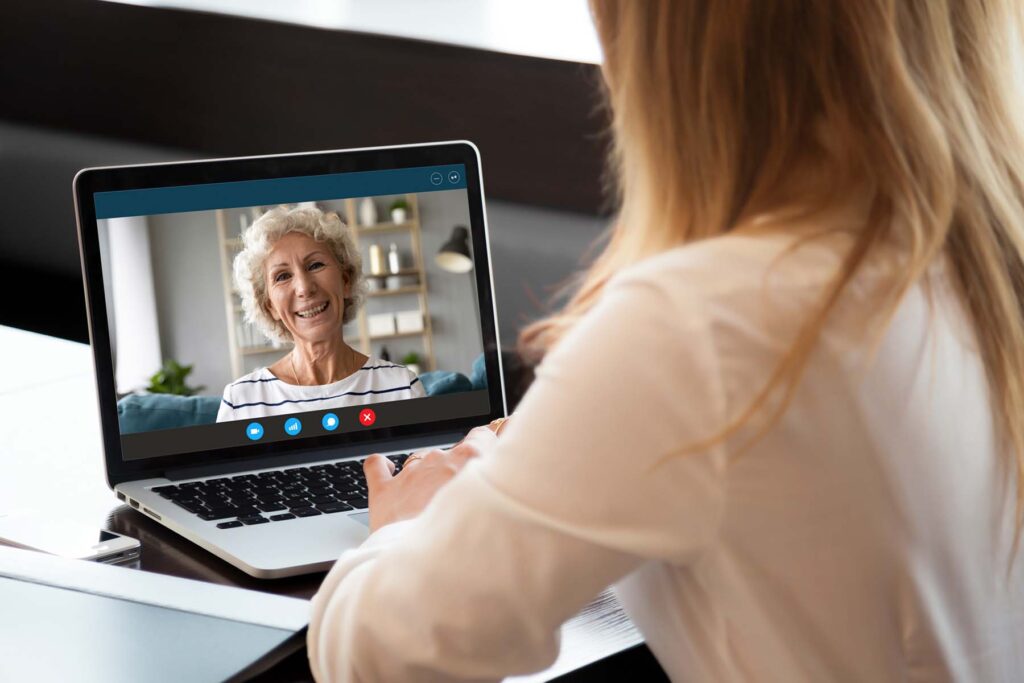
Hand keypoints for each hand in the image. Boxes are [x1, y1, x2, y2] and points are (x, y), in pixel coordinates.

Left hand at [363, 425, 498, 531]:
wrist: (430, 568)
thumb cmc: (469, 542)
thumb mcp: (500, 507)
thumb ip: (500, 485)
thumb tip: (511, 475)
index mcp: (470, 458)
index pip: (483, 436)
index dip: (486, 447)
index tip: (489, 458)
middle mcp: (439, 460)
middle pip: (451, 455)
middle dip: (456, 473)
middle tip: (462, 500)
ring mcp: (410, 473)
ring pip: (420, 461)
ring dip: (427, 477)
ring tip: (432, 506)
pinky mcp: (385, 490)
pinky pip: (377, 465)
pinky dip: (382, 466)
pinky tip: (388, 469)